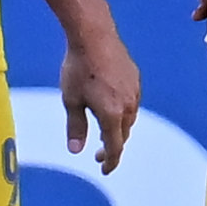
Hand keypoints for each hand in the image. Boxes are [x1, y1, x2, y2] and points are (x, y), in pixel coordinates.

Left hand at [56, 21, 141, 173]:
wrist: (94, 35)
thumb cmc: (78, 68)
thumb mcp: (71, 100)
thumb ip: (75, 127)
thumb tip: (76, 150)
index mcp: (112, 115)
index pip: (114, 147)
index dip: (110, 161)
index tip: (104, 169)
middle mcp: (127, 106)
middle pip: (123, 135)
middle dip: (112, 147)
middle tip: (98, 154)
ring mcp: (134, 91)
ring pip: (129, 119)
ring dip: (118, 129)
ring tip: (104, 131)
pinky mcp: (135, 78)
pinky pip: (131, 102)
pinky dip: (122, 112)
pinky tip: (111, 106)